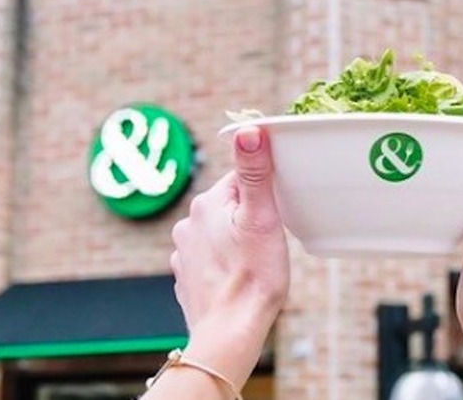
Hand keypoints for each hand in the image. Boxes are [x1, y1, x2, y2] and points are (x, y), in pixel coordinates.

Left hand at [169, 126, 289, 388]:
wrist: (229, 332)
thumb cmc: (253, 277)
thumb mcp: (263, 218)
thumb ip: (254, 172)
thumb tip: (250, 131)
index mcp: (207, 203)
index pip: (242, 178)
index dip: (266, 190)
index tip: (279, 207)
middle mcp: (188, 223)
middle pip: (230, 204)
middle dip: (250, 215)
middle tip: (271, 238)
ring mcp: (183, 252)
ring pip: (219, 232)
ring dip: (236, 239)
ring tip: (256, 260)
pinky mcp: (186, 276)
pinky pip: (210, 258)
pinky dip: (224, 263)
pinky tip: (239, 276)